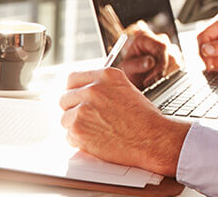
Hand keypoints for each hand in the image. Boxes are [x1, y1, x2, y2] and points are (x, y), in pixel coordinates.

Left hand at [59, 67, 189, 176]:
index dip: (74, 90)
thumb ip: (104, 87)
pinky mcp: (78, 129)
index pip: (73, 78)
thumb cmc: (144, 118)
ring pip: (65, 118)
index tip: (76, 97)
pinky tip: (97, 139)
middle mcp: (92, 89)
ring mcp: (83, 109)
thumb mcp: (127, 90)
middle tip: (87, 118)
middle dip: (73, 109)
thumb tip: (86, 92)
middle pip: (65, 98)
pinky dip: (79, 140)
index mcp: (106, 76)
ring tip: (97, 130)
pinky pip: (68, 135)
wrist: (151, 137)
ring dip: (76, 125)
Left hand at [119, 21, 182, 88]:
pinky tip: (158, 79)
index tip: (154, 76)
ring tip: (151, 81)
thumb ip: (137, 64)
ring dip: (164, 75)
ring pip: (176, 63)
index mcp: (146, 37)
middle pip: (171, 55)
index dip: (161, 62)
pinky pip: (177, 68)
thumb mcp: (128, 68)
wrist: (133, 76)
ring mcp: (168, 48)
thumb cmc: (129, 69)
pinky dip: (168, 76)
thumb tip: (150, 62)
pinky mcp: (175, 57)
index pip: (162, 46)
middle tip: (150, 82)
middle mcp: (159, 40)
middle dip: (161, 71)